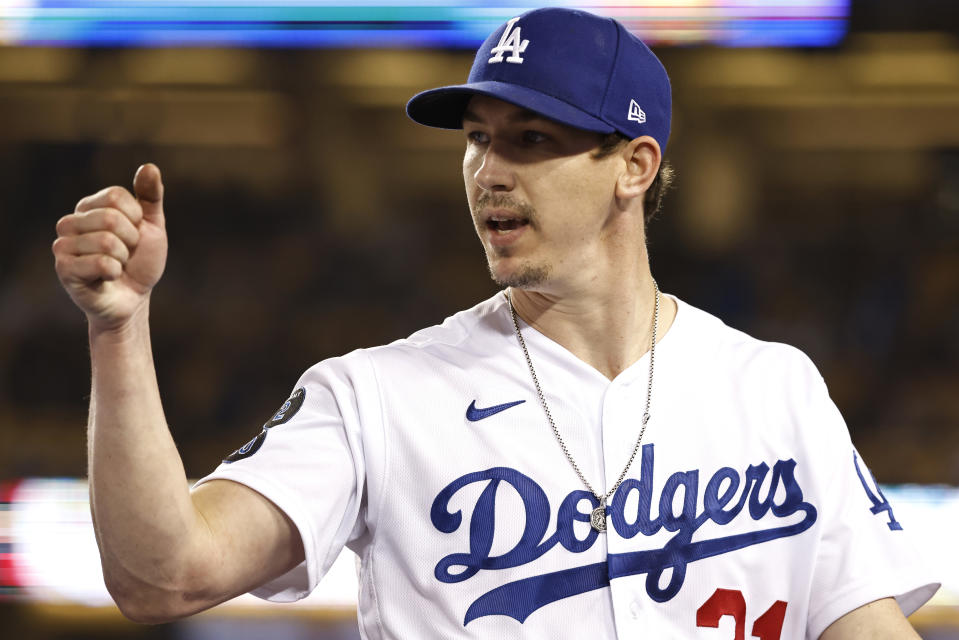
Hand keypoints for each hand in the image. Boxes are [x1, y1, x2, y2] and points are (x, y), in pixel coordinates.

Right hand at [53, 164, 167, 331]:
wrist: (133, 298)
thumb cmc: (141, 262)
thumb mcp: (152, 226)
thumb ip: (151, 197)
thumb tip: (150, 166)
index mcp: (90, 206)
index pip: (117, 196)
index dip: (136, 218)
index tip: (135, 234)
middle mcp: (71, 221)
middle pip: (112, 218)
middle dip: (131, 241)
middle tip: (126, 254)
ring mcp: (63, 245)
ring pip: (107, 242)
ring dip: (123, 259)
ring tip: (117, 266)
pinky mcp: (63, 268)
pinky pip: (101, 263)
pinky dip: (115, 273)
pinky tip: (108, 278)